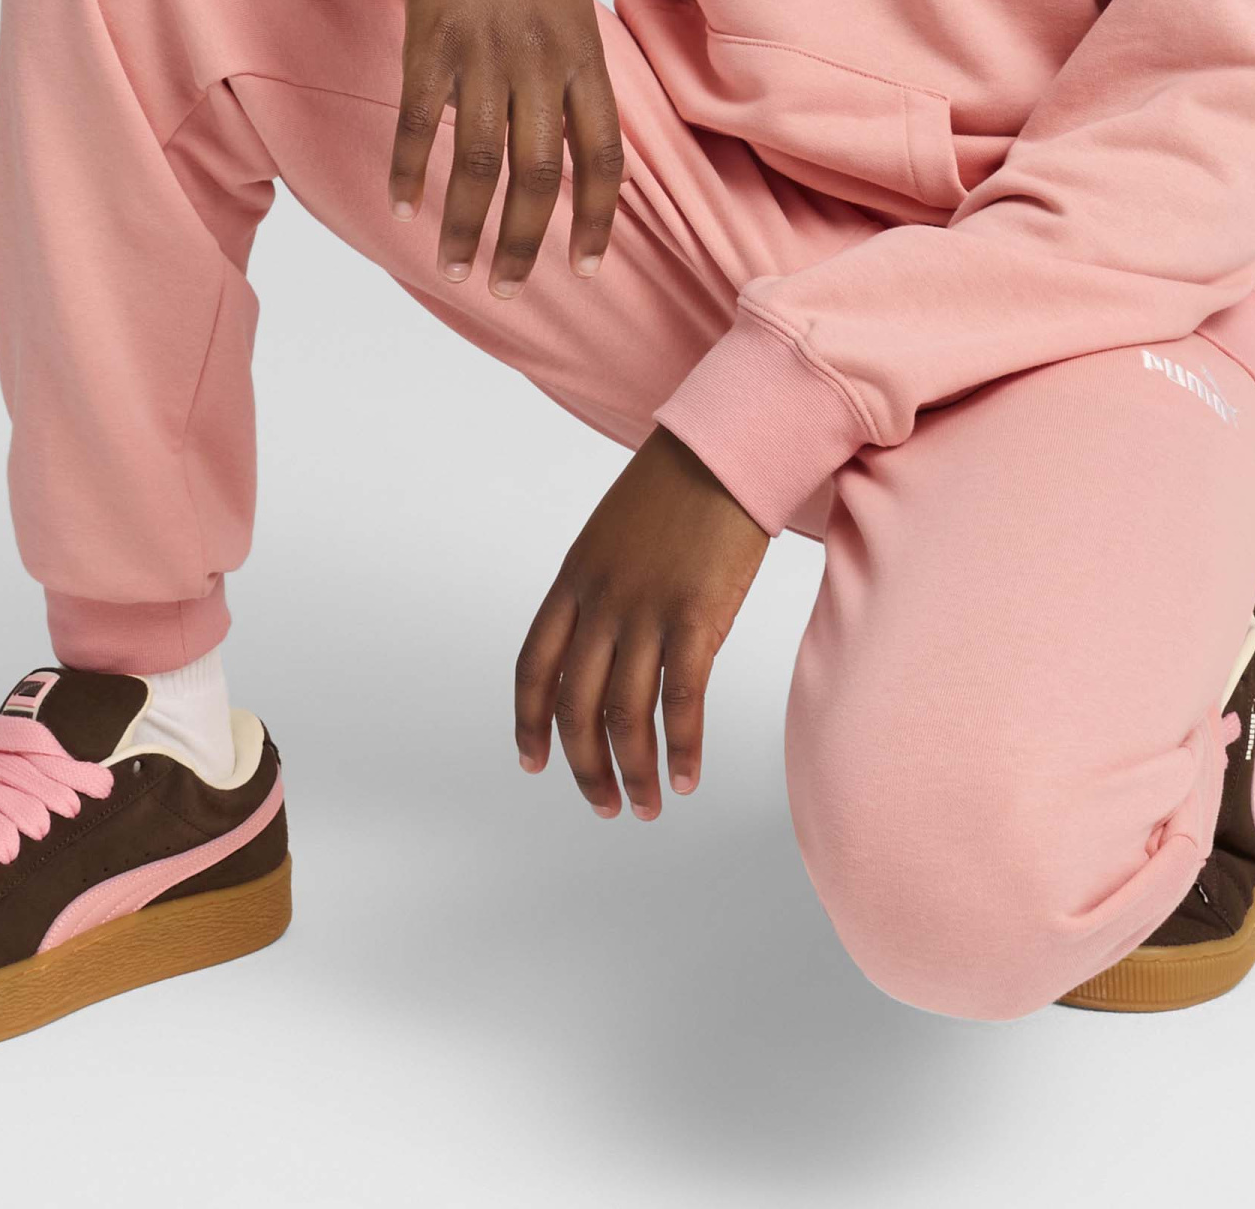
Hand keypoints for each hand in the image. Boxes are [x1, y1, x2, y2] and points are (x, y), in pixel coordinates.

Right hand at [382, 0, 623, 300]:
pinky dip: (411, 169)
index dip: (597, 219)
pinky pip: (419, 121)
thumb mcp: (573, 6)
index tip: (587, 269)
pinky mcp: (429, 39)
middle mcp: (538, 61)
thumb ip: (576, 73)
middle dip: (526, 244)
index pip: (602, 158)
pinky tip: (403, 206)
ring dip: (467, 226)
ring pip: (480, 162)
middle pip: (539, 175)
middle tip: (510, 290)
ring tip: (457, 269)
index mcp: (583, 56)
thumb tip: (577, 143)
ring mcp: (482, 52)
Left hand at [514, 427, 770, 818]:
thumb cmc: (678, 487)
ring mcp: (645, 610)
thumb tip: (604, 643)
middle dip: (584, 766)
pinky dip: (681, 749)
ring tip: (644, 806)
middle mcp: (600, 601)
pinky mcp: (695, 616)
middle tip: (603, 803)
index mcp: (573, 579)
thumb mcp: (615, 534)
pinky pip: (680, 702)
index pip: (533, 668)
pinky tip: (686, 777)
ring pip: (624, 715)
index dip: (529, 722)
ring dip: (632, 770)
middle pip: (574, 706)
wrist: (724, 450)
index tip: (533, 763)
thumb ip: (602, 588)